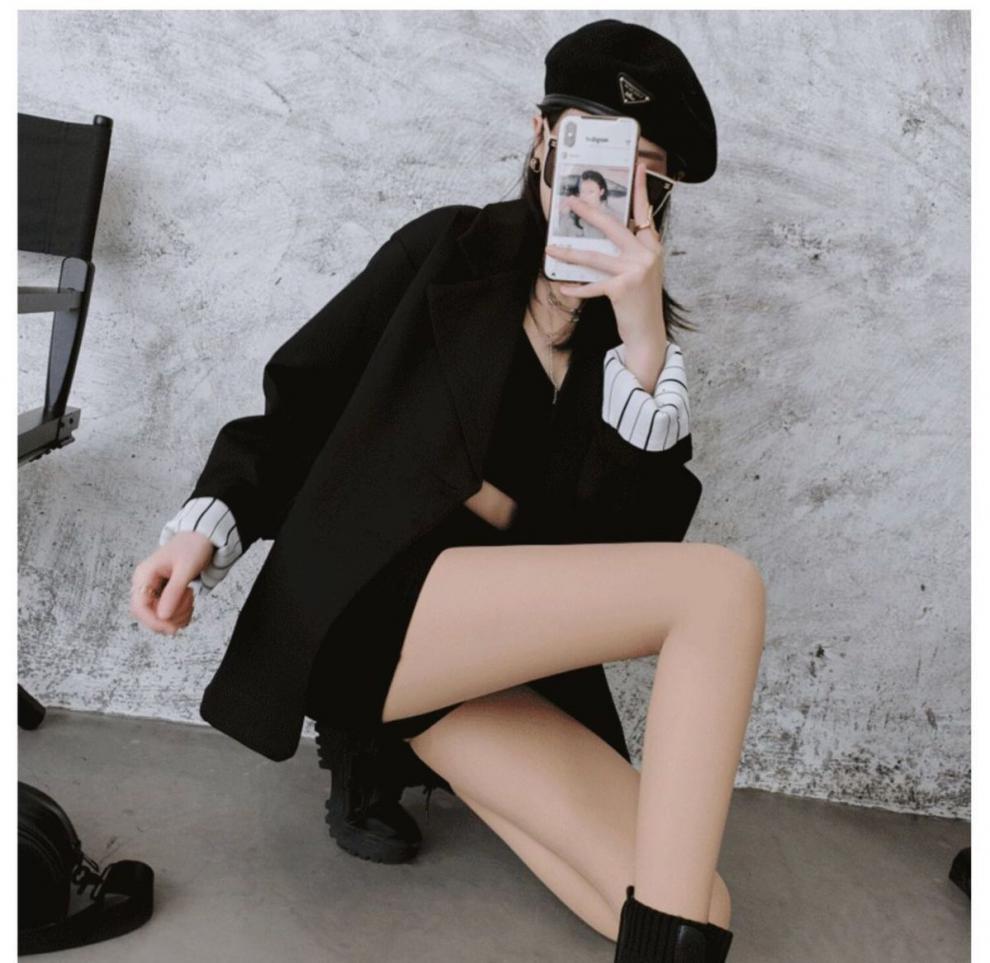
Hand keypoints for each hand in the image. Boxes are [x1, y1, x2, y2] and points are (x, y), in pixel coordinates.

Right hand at [130, 532, 214, 634]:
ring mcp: (152, 589)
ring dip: (177, 616)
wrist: (200, 538)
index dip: (153, 621)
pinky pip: (166, 613)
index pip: (139, 607)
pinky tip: (190, 603)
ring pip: (158, 616)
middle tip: (190, 606)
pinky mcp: (161, 594)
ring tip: (191, 597)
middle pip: (147, 614)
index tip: (172, 629)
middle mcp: (144, 583)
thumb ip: (174, 592)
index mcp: (144, 574)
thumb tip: (162, 616)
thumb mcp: (186, 568)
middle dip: (169, 618)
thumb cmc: (192, 548)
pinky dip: (179, 614)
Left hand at [545, 161, 667, 357]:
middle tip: (571, 202)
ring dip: (569, 254)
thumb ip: (630, 254)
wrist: (649, 333)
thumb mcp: (642, 273)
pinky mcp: (622, 288)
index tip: (638, 166)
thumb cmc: (641, 302)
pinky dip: (577, 289)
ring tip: (551, 248)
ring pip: (594, 257)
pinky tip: (563, 287)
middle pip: (612, 227)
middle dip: (589, 212)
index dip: (641, 189)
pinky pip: (592, 285)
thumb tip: (604, 240)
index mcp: (652, 248)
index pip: (645, 213)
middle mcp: (646, 255)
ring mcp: (635, 271)